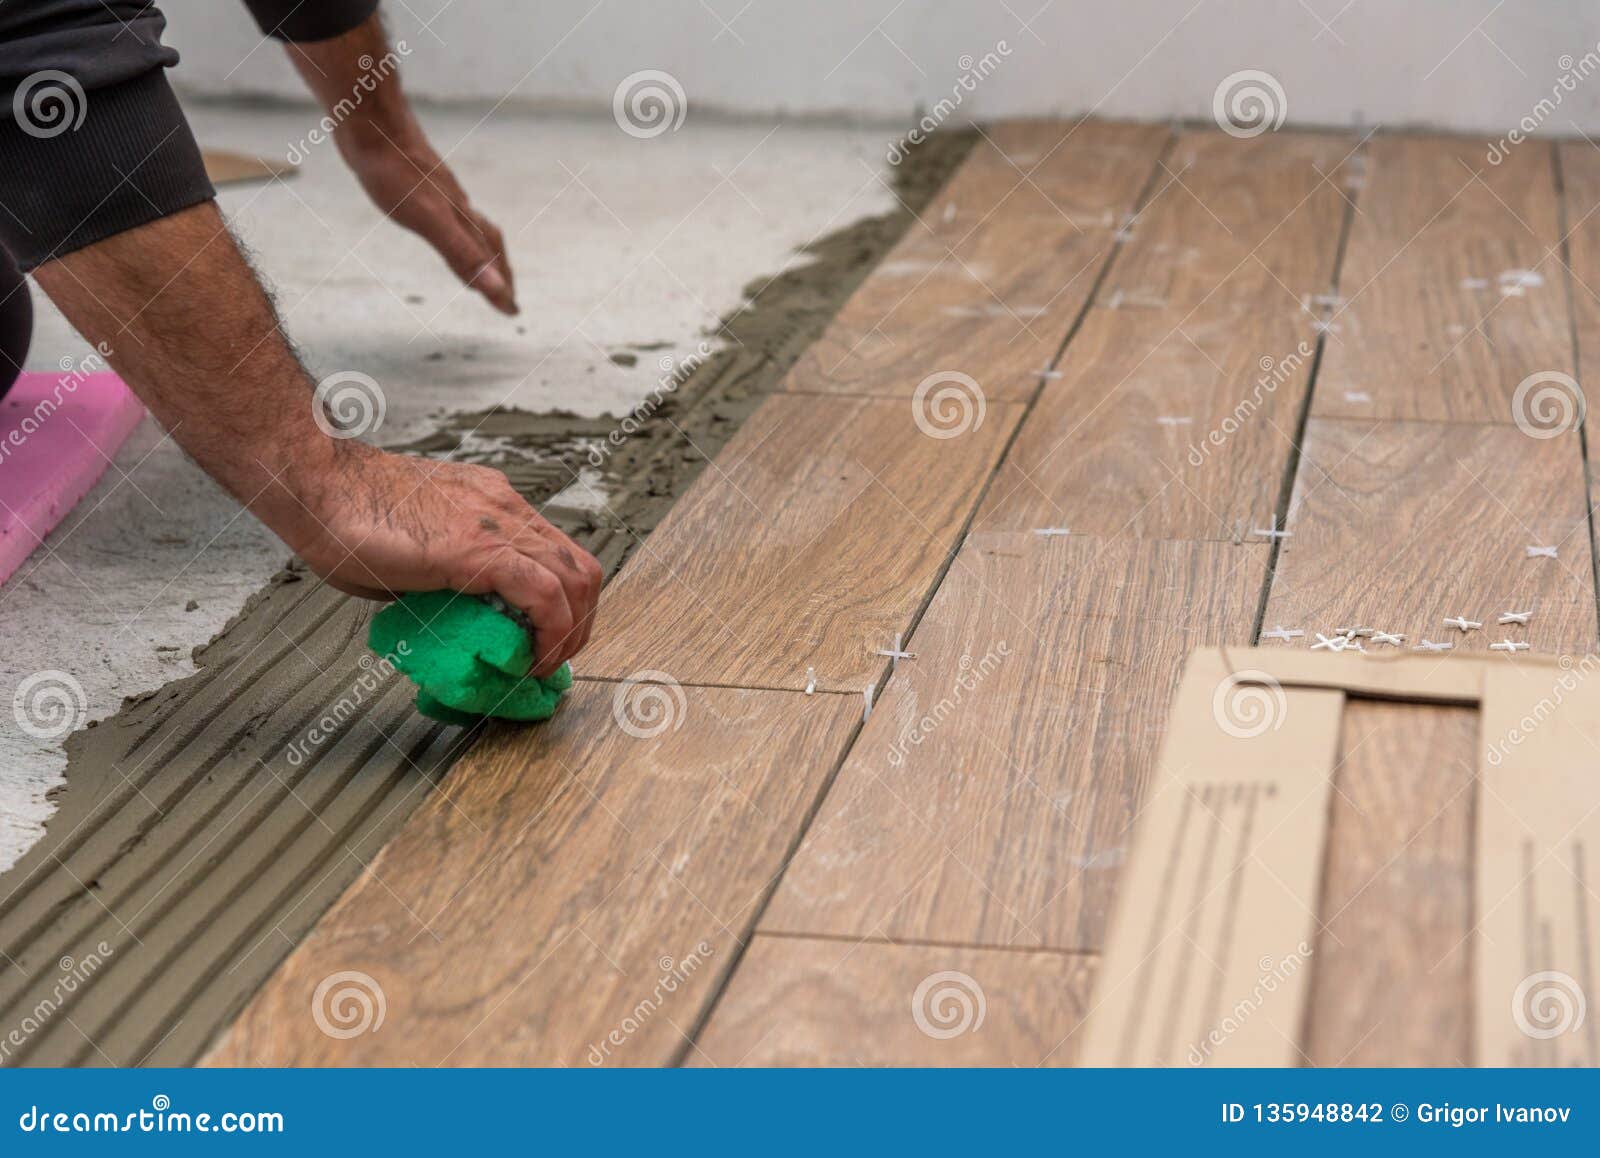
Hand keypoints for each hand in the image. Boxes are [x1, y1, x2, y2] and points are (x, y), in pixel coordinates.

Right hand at [283, 442, 600, 675]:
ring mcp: (499, 523)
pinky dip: (551, 633)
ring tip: (543, 667)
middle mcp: (506, 508)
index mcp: (492, 504)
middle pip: (580, 568)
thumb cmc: (343, 514)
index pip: (557, 554)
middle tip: (552, 661)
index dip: (565, 603)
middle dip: (579, 624)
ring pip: (576, 580)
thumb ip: (441, 577)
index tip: (546, 640)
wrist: (317, 484)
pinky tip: (532, 660)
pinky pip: (544, 593)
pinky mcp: (482, 548)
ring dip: (570, 634)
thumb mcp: (411, 552)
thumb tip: (449, 617)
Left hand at [343, 129, 517, 315]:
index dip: (499, 288)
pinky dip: (453, 223)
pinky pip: (446, 207)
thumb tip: (496, 288)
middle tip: (505, 293)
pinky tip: (439, 216)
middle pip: (488, 242)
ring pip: (469, 224)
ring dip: (480, 246)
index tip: (511, 310)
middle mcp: (456, 205)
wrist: (372, 123)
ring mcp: (439, 190)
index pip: (488, 259)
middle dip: (499, 269)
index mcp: (460, 219)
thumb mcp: (429, 221)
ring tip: (481, 258)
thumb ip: (462, 254)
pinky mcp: (420, 177)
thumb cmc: (395, 173)